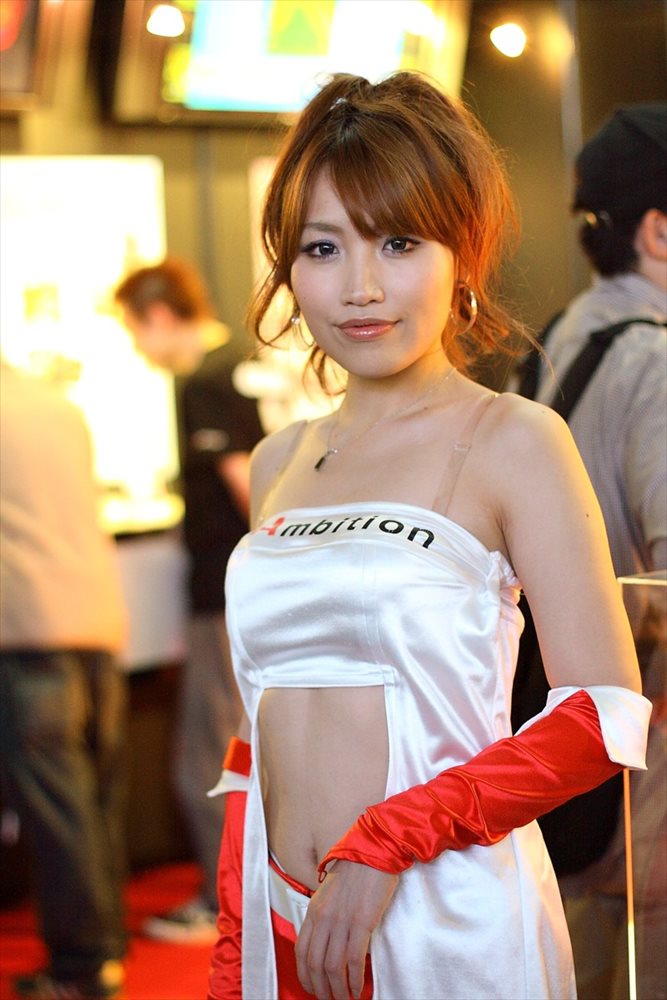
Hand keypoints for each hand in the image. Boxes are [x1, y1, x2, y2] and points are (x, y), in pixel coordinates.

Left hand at [295, 860, 397, 999]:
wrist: (374, 851)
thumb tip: (328, 941)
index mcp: (314, 910)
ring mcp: (341, 921)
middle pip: (314, 965)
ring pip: (332, 967)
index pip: (301, 952)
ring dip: (338, 990)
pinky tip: (359, 989)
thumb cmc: (357, 870)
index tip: (313, 988)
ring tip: (345, 999)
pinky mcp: (361, 922)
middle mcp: (324, 918)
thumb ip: (325, 915)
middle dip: (321, 989)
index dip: (305, 976)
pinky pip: (354, 960)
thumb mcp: (331, 892)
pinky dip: (355, 980)